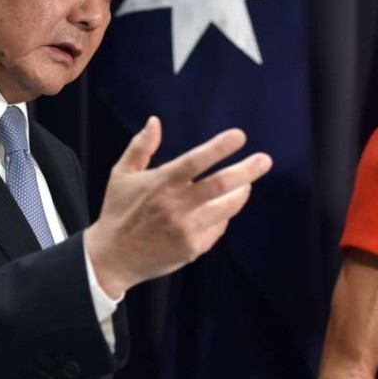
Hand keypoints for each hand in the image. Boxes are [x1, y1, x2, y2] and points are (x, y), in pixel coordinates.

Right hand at [83, 116, 270, 297]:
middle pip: (221, 184)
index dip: (220, 147)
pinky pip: (218, 227)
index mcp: (161, 182)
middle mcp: (176, 205)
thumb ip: (140, 147)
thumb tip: (154, 121)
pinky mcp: (192, 248)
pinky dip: (222, 216)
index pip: (196, 160)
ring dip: (241, 193)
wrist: (112, 258)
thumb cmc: (118, 211)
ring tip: (247, 185)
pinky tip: (219, 210)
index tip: (240, 136)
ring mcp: (186, 228)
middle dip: (247, 170)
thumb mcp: (121, 174)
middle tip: (265, 160)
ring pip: (226, 207)